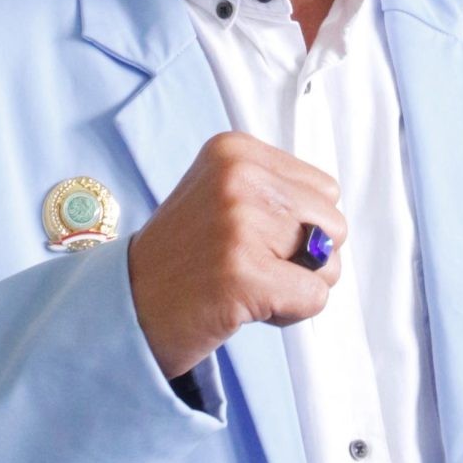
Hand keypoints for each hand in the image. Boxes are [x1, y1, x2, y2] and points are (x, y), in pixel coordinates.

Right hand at [126, 132, 348, 377]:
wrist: (128, 306)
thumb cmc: (185, 258)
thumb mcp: (224, 197)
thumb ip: (279, 195)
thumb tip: (334, 227)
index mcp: (235, 150)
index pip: (324, 189)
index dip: (297, 225)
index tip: (249, 238)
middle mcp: (237, 177)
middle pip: (332, 223)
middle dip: (303, 257)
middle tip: (249, 267)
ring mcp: (239, 223)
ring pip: (329, 263)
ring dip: (296, 285)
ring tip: (246, 285)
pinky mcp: (244, 272)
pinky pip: (314, 297)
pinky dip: (290, 313)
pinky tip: (245, 306)